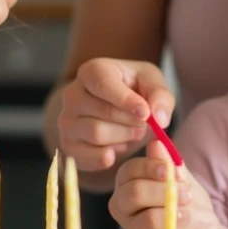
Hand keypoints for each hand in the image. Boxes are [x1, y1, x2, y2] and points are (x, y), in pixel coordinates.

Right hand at [57, 59, 174, 171]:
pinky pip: (89, 156)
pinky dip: (109, 156)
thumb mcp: (152, 83)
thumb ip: (161, 96)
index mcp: (91, 71)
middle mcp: (72, 94)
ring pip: (96, 134)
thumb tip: (159, 119)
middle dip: (131, 122)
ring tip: (132, 132)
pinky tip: (118, 147)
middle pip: (104, 112)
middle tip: (144, 124)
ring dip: (123, 137)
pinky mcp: (68, 145)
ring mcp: (66, 120)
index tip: (145, 114)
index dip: (126, 101)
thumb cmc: (134, 90)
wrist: (114, 111)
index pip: (103, 84)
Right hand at [109, 139, 221, 228]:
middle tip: (190, 196)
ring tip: (210, 222)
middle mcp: (123, 207)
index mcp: (127, 183)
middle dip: (166, 192)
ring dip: (188, 219)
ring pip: (153, 221)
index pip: (130, 170)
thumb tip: (157, 143)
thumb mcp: (182, 179)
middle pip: (135, 193)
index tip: (175, 173)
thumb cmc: (186, 202)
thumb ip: (170, 164)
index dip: (153, 168)